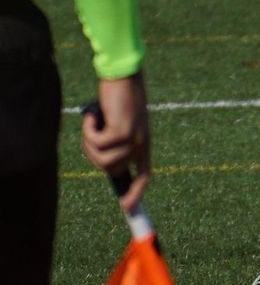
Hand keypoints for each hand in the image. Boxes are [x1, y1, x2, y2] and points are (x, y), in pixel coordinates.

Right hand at [82, 73, 150, 212]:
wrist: (123, 76)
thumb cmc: (117, 99)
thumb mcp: (118, 125)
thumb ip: (116, 144)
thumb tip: (107, 166)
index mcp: (143, 144)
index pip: (145, 175)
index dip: (137, 193)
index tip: (128, 208)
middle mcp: (142, 143)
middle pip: (110, 169)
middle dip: (92, 154)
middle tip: (91, 132)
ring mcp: (134, 138)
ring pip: (102, 159)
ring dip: (89, 142)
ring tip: (94, 122)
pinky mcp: (124, 131)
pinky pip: (96, 143)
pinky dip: (89, 130)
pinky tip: (94, 115)